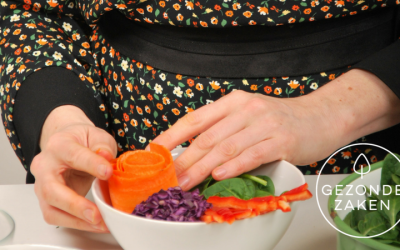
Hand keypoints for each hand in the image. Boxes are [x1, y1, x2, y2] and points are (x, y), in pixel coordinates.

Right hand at [31, 105, 116, 231]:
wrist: (68, 142)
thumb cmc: (82, 140)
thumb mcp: (96, 135)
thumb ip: (102, 145)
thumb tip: (106, 156)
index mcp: (59, 145)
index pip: (74, 155)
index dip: (92, 164)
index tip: (107, 172)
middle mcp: (45, 166)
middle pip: (52, 190)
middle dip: (75, 205)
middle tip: (96, 214)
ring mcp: (43, 185)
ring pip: (51, 209)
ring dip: (76, 220)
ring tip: (100, 223)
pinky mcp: (48, 200)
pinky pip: (58, 217)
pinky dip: (77, 223)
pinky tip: (94, 224)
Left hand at [153, 69, 399, 189]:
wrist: (320, 117)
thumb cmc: (281, 120)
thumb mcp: (248, 115)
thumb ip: (224, 128)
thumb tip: (193, 152)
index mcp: (234, 102)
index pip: (196, 119)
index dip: (173, 135)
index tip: (156, 151)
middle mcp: (247, 109)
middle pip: (207, 137)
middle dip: (184, 160)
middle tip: (168, 177)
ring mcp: (265, 124)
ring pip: (225, 148)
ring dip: (201, 169)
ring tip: (185, 184)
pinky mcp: (282, 141)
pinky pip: (252, 155)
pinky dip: (233, 166)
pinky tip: (218, 176)